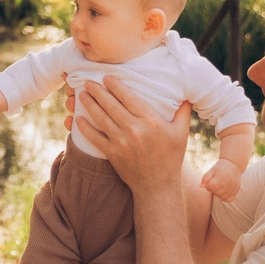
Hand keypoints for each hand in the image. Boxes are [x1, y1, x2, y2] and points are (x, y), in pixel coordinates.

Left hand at [73, 74, 190, 194]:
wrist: (158, 186)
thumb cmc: (171, 157)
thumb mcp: (181, 133)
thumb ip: (183, 112)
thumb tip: (187, 94)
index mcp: (151, 121)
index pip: (129, 97)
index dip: (116, 85)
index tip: (106, 77)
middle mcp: (135, 129)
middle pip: (111, 105)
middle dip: (98, 91)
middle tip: (87, 81)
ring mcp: (122, 142)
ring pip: (101, 118)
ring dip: (89, 105)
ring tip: (81, 95)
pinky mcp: (113, 154)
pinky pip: (95, 138)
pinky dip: (85, 128)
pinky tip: (77, 119)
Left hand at [201, 157, 243, 200]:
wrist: (234, 165)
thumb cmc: (221, 167)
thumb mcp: (212, 170)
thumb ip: (205, 178)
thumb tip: (201, 186)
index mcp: (221, 178)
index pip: (210, 187)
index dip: (208, 184)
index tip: (211, 179)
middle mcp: (228, 184)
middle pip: (215, 192)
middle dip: (213, 188)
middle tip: (216, 181)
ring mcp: (233, 189)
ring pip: (221, 197)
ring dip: (218, 193)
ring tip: (220, 185)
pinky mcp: (236, 192)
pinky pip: (227, 199)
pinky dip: (224, 197)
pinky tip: (224, 190)